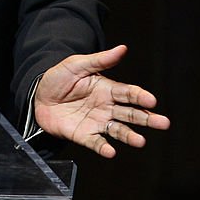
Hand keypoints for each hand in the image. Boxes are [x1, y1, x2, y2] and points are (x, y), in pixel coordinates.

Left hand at [34, 44, 170, 157]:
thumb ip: (100, 60)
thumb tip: (122, 48)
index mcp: (107, 89)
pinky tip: (111, 151)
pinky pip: (95, 142)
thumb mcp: (77, 65)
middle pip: (130, 114)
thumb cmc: (58, 79)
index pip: (128, 93)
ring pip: (118, 131)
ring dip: (130, 136)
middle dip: (147, 119)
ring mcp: (96, 122)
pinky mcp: (83, 135)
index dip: (140, 96)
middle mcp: (106, 108)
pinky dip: (103, 147)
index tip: (151, 101)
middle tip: (163, 123)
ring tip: (140, 141)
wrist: (37, 96)